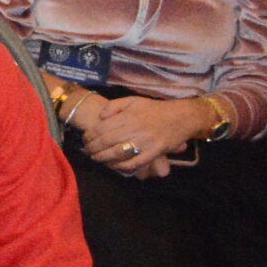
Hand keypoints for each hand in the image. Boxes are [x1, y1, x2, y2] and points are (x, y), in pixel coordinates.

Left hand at [75, 95, 211, 178]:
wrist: (181, 117)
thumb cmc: (155, 109)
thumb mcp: (133, 101)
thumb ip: (114, 106)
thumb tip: (100, 117)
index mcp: (127, 117)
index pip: (101, 129)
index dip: (90, 136)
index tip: (85, 139)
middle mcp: (134, 130)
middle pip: (106, 142)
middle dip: (92, 148)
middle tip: (87, 151)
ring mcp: (144, 142)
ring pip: (117, 153)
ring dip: (103, 158)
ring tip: (96, 158)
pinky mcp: (153, 153)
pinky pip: (134, 163)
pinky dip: (122, 166)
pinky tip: (114, 165)